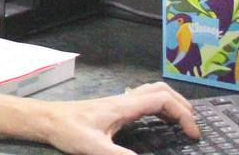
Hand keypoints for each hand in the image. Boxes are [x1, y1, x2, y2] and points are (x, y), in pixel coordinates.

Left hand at [40, 82, 197, 154]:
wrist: (46, 120)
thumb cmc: (68, 131)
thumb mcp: (95, 148)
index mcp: (123, 106)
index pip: (162, 100)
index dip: (183, 114)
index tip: (192, 135)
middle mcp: (123, 99)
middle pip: (161, 91)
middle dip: (182, 106)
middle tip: (192, 128)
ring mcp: (118, 101)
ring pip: (152, 92)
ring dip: (172, 103)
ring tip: (182, 124)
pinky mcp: (113, 107)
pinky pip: (143, 99)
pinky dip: (159, 106)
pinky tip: (159, 121)